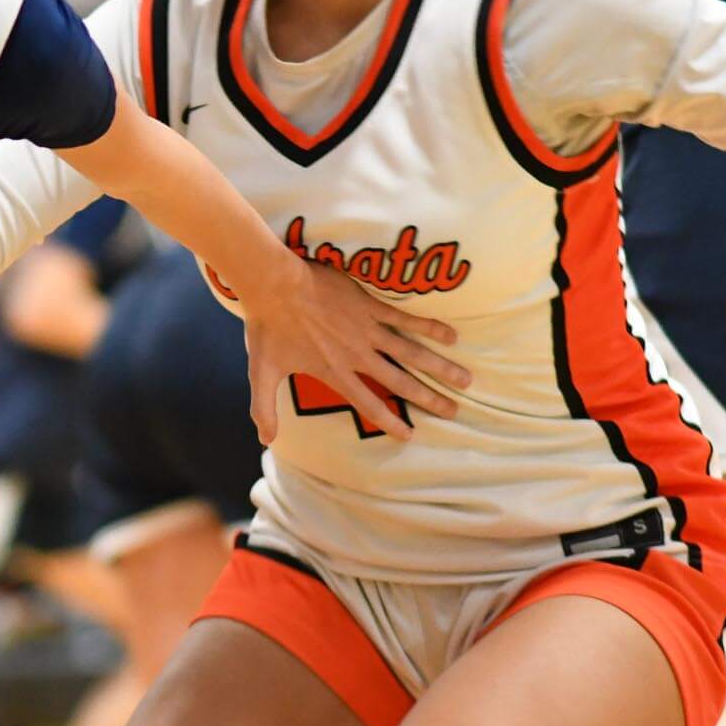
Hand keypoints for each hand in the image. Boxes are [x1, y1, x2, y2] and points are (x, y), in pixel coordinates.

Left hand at [242, 261, 470, 443]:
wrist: (273, 285)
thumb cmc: (266, 328)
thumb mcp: (261, 373)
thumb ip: (263, 408)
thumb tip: (265, 440)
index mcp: (335, 372)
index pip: (368, 404)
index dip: (389, 421)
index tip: (409, 435)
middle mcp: (357, 355)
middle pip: (400, 381)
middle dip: (429, 398)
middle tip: (453, 411)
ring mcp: (366, 330)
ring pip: (411, 352)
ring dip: (439, 367)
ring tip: (465, 380)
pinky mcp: (369, 305)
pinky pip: (405, 318)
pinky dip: (429, 327)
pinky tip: (452, 335)